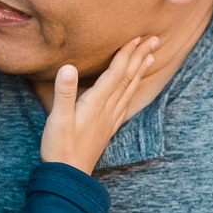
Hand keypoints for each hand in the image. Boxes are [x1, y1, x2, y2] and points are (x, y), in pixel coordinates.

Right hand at [40, 36, 157, 172]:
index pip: (116, 73)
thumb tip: (68, 67)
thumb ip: (64, 92)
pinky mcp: (107, 128)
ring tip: (151, 57)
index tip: (138, 36)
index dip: (126, 53)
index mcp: (96, 103)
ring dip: (140, 71)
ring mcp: (109, 120)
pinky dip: (133, 91)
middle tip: (154, 39)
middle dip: (140, 57)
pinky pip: (126, 104)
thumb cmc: (59, 148)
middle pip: (128, 78)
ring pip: (130, 90)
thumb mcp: (57, 119)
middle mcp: (107, 110)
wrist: (69, 176)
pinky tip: (134, 89)